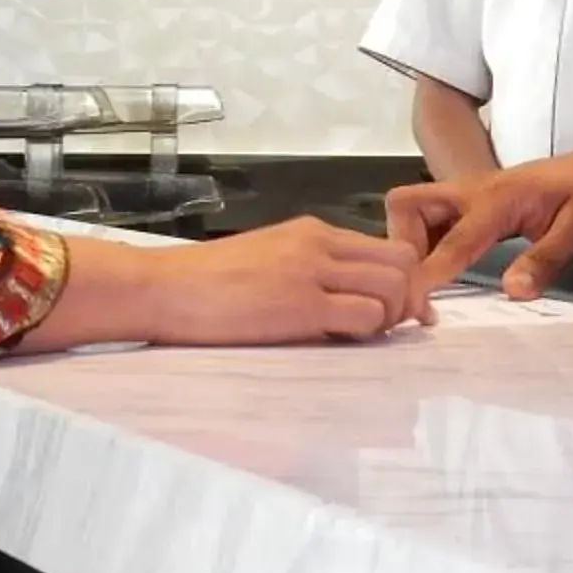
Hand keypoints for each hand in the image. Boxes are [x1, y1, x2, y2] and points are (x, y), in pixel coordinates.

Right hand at [147, 218, 433, 344]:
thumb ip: (309, 268)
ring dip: (391, 318)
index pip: (388, 247)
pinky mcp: (301, 305)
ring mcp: (312, 272)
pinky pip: (366, 316)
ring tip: (363, 337)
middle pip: (403, 262)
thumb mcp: (267, 258)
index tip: (398, 312)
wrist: (164, 288)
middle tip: (389, 329)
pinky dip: (368, 333)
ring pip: (393, 287)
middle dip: (409, 299)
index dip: (405, 283)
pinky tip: (341, 341)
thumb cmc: (206, 283)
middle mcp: (320, 244)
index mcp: (313, 231)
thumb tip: (345, 299)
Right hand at [385, 133, 572, 299]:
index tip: (411, 305)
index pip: (452, 239)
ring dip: (412, 245)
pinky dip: (430, 244)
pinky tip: (444, 272)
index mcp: (501, 197)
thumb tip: (512, 293)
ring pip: (419, 212)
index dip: (429, 274)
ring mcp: (478, 195)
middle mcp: (478, 191)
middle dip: (402, 245)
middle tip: (418, 286)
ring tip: (425, 287)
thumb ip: (547, 258)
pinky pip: (439, 221)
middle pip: (409, 206)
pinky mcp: (483, 205)